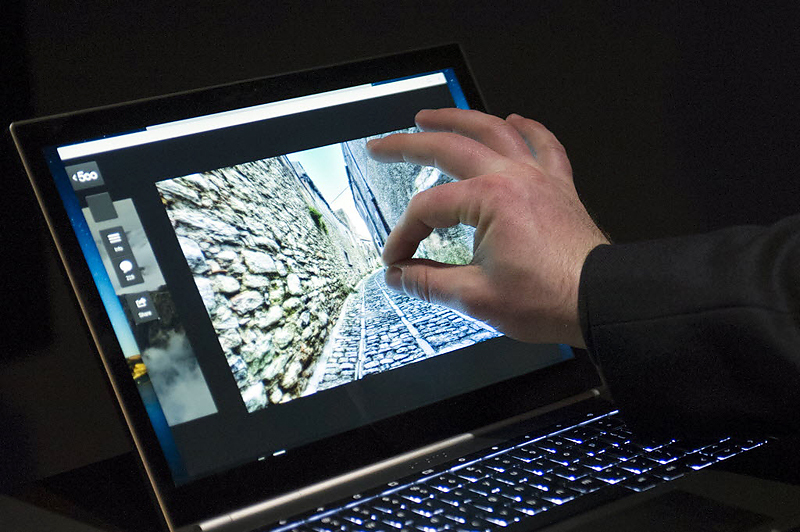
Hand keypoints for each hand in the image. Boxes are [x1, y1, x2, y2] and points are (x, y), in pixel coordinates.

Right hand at [366, 109, 607, 347]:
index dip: (405, 234)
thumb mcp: (476, 297)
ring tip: (430, 117)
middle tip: (381, 144)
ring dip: (458, 120)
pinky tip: (515, 119)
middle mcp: (513, 177)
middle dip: (408, 145)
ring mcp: (539, 177)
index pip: (429, 208)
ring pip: (494, 131)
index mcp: (490, 200)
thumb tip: (398, 276)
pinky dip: (527, 128)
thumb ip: (428, 283)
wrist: (600, 300)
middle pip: (449, 148)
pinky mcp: (559, 186)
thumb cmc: (550, 298)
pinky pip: (544, 145)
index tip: (397, 260)